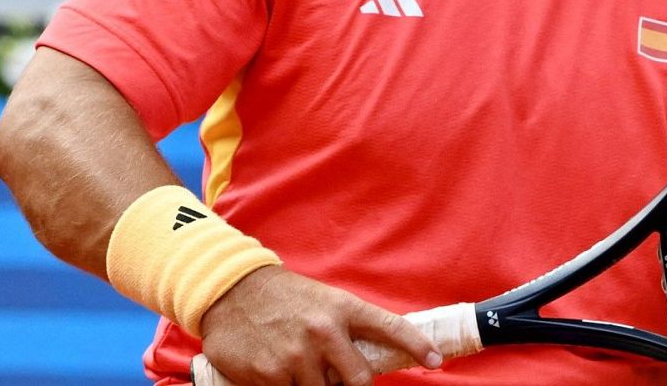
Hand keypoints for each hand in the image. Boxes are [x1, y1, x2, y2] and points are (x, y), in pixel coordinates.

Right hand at [199, 266, 441, 385]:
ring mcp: (296, 356)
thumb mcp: (324, 301)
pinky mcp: (268, 376)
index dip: (417, 346)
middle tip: (338, 376)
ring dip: (314, 384)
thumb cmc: (285, 297)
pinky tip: (276, 368)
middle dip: (353, 385)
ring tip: (298, 362)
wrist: (231, 290)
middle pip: (359, 380)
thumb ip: (348, 328)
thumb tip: (372, 358)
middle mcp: (324, 332)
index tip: (435, 361)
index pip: (390, 328)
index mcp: (342, 308)